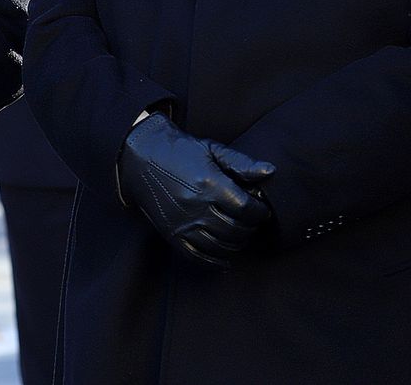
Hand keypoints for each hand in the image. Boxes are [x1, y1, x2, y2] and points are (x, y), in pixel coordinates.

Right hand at [119, 113, 273, 268]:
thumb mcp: (212, 149)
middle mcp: (196, 206)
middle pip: (236, 230)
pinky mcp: (171, 234)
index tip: (261, 209)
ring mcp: (183, 223)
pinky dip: (215, 261)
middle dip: (250, 228)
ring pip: (221, 246)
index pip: (247, 209)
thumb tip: (270, 171)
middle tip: (250, 221)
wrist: (140, 157)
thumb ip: (242, 163)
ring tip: (238, 233)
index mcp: (209, 184)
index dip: (260, 212)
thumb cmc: (180, 151)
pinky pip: (198, 257)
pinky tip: (224, 256)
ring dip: (236, 244)